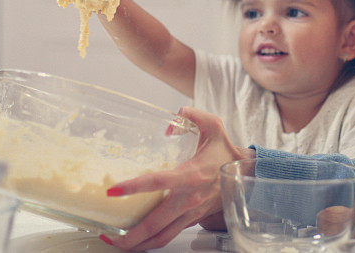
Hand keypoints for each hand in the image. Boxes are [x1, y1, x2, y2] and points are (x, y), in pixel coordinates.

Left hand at [102, 107, 254, 250]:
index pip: (158, 182)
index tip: (112, 190)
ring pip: (162, 236)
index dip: (134, 187)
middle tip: (107, 234)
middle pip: (155, 223)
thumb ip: (190, 115)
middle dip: (130, 234)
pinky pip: (170, 234)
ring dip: (139, 244)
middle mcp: (190, 198)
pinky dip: (152, 241)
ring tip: (117, 243)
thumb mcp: (212, 124)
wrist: (247, 174)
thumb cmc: (226, 151)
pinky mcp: (192, 219)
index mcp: (191, 174)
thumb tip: (169, 124)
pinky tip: (138, 240)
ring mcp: (191, 212)